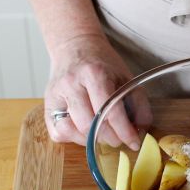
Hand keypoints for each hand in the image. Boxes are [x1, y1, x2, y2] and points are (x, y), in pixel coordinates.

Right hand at [45, 34, 142, 148]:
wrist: (75, 46)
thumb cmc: (102, 64)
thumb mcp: (126, 77)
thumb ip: (138, 103)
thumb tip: (141, 130)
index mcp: (94, 73)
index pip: (110, 111)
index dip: (124, 132)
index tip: (134, 143)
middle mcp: (71, 84)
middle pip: (90, 125)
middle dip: (109, 138)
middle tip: (119, 139)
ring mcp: (56, 95)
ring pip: (72, 131)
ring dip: (91, 140)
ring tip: (103, 134)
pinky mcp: (47, 105)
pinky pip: (58, 133)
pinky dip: (74, 138)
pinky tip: (85, 131)